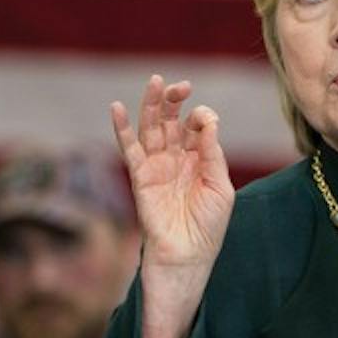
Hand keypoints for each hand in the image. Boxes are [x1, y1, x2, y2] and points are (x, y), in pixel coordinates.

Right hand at [112, 75, 233, 337]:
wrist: (187, 256)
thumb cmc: (208, 226)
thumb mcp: (220, 187)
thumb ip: (212, 153)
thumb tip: (206, 117)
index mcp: (200, 158)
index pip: (198, 126)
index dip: (202, 117)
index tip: (207, 122)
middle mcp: (177, 158)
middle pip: (171, 120)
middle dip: (174, 100)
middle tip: (179, 86)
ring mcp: (157, 166)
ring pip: (151, 128)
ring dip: (151, 105)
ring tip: (154, 82)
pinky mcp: (140, 177)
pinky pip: (129, 149)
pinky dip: (122, 129)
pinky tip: (117, 107)